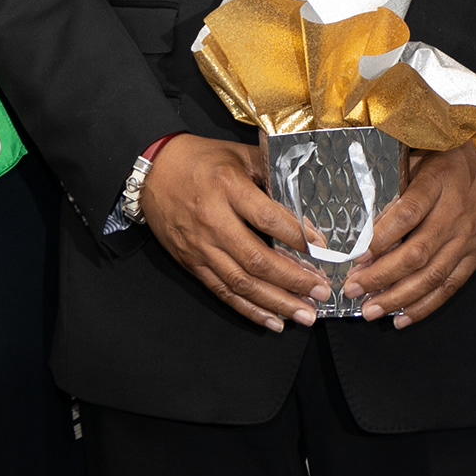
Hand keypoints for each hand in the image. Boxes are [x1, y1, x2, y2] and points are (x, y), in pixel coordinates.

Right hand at [142, 134, 328, 329]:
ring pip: (241, 282)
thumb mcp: (238, 154)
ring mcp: (201, 246)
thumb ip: (271, 170)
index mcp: (228, 187)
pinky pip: (222, 291)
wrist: (152, 172)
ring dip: (276, 302)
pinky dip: (249, 309)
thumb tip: (305, 194)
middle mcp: (214, 221)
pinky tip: (273, 320)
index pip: (268, 219)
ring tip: (305, 314)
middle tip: (322, 292)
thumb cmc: (199, 160)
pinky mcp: (192, 263)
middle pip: (257, 259)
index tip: (323, 249)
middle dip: (294, 280)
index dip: (298, 237)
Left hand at [343, 143, 475, 327]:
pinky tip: (403, 317)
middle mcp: (453, 215)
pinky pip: (451, 286)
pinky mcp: (475, 256)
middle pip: (416, 254)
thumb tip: (369, 221)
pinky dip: (426, 305)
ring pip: (431, 276)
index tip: (357, 254)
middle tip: (353, 288)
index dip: (380, 237)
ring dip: (398, 298)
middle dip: (381, 276)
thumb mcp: (424, 158)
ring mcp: (466, 239)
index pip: (407, 215)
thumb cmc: (458, 160)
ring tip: (371, 310)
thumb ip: (399, 186)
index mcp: (438, 184)